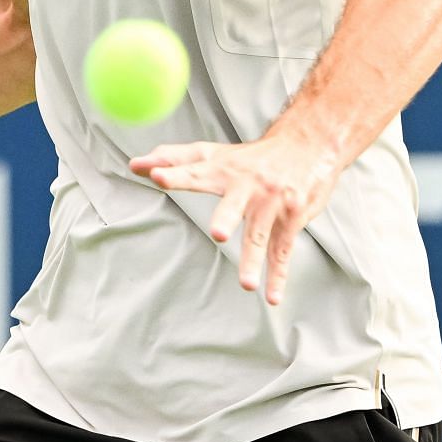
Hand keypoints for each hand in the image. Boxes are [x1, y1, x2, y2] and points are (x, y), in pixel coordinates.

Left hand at [128, 133, 345, 304]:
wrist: (306, 145)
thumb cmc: (250, 156)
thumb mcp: (213, 153)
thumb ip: (174, 159)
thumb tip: (134, 164)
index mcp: (223, 169)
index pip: (194, 170)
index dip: (176, 173)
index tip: (156, 175)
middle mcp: (247, 186)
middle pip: (233, 205)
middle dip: (226, 219)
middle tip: (218, 234)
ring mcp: (271, 202)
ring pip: (260, 235)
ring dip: (253, 260)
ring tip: (246, 284)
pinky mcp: (292, 217)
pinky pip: (282, 251)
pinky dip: (278, 275)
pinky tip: (272, 296)